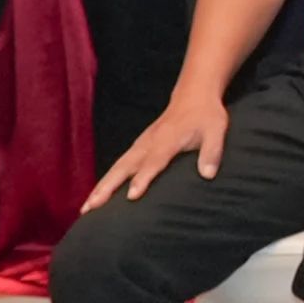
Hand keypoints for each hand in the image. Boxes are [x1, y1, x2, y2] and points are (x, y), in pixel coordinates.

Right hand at [89, 90, 235, 209]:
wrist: (194, 94)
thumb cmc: (206, 115)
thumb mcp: (217, 130)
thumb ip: (212, 152)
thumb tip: (208, 174)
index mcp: (168, 140)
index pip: (153, 162)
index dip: (143, 179)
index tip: (131, 196)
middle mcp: (149, 143)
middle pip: (125, 167)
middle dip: (107, 187)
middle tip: (91, 207)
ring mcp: (141, 144)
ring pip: (117, 167)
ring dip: (101, 186)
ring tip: (86, 208)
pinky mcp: (138, 146)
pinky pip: (119, 165)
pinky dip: (106, 180)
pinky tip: (97, 195)